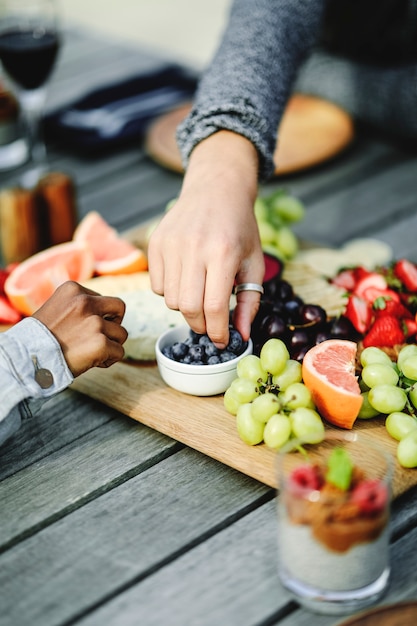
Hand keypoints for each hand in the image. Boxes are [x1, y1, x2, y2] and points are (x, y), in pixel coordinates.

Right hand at [32, 281, 127, 376]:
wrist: (26, 360)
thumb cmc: (39, 339)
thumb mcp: (55, 309)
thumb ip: (77, 307)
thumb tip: (105, 314)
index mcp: (73, 290)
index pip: (102, 299)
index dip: (98, 315)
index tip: (83, 328)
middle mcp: (85, 302)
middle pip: (120, 308)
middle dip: (114, 323)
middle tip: (102, 336)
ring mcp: (94, 323)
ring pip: (121, 333)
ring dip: (110, 344)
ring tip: (91, 352)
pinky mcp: (101, 343)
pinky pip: (119, 352)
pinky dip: (109, 360)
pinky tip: (93, 362)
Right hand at [148, 131, 264, 347]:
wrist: (216, 189)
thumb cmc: (239, 229)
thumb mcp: (253, 263)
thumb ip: (249, 302)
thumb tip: (241, 335)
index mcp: (223, 254)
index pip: (214, 307)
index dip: (218, 331)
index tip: (223, 341)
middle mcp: (194, 248)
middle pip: (189, 308)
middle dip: (201, 325)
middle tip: (210, 324)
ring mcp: (171, 245)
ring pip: (170, 300)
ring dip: (186, 307)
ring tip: (200, 293)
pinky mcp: (155, 243)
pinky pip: (157, 286)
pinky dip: (171, 292)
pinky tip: (186, 278)